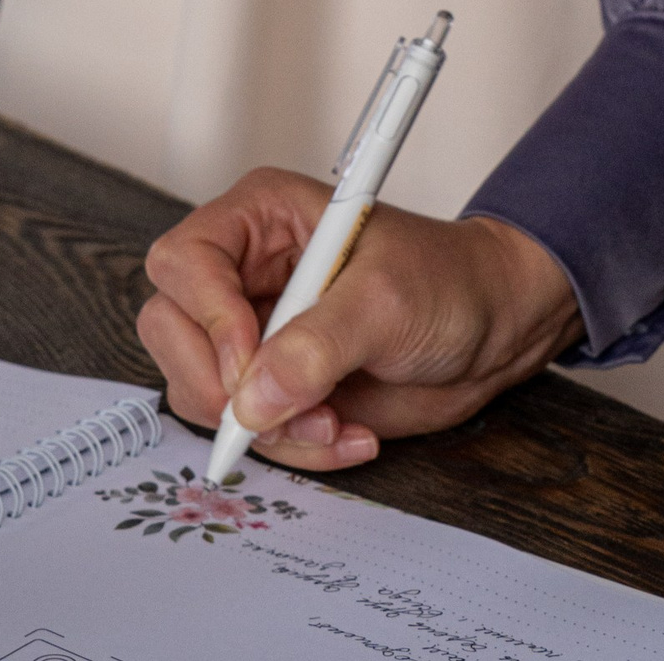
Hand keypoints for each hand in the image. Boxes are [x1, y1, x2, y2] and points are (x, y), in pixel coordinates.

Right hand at [138, 173, 581, 473]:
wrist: (491, 330)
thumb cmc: (448, 281)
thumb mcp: (387, 303)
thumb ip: (318, 346)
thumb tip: (254, 396)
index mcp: (263, 217)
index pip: (186, 260)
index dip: (208, 316)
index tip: (249, 365)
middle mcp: (245, 271)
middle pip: (172, 328)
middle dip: (222, 386)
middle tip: (284, 413)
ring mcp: (254, 330)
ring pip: (202, 390)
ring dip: (265, 427)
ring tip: (334, 424)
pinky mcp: (273, 383)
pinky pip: (244, 429)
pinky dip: (290, 446)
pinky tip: (345, 435)